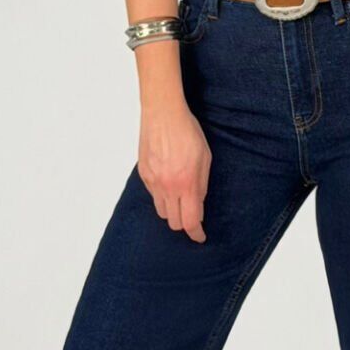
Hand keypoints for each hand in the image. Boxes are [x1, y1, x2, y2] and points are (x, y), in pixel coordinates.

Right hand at [138, 101, 211, 240]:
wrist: (163, 113)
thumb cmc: (187, 131)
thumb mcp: (205, 158)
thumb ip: (202, 185)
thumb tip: (198, 204)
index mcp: (186, 183)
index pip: (190, 221)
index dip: (196, 233)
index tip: (200, 236)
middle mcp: (167, 186)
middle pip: (174, 222)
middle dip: (185, 223)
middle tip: (193, 216)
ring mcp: (152, 181)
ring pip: (161, 211)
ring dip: (172, 211)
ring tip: (180, 199)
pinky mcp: (143, 174)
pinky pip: (152, 196)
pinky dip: (161, 196)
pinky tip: (168, 182)